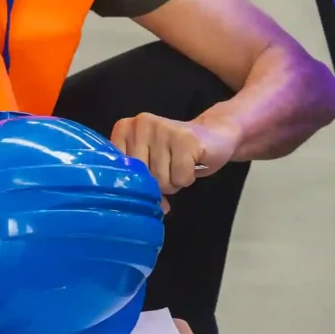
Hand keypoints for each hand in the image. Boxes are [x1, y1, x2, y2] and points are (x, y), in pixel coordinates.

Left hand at [112, 111, 240, 195]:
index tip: (149, 172)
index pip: (120, 172)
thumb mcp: (149, 165)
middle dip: (158, 183)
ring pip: (161, 180)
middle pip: (141, 178)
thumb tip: (146, 210)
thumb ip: (139, 183)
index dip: (137, 182)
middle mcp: (141, 124)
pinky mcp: (186, 139)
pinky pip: (180, 178)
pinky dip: (188, 178)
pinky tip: (192, 163)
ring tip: (180, 165)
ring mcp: (163, 129)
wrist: (214, 135)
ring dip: (174, 181)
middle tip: (169, 169)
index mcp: (125, 129)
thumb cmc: (175, 153)